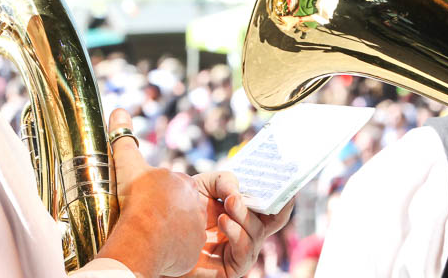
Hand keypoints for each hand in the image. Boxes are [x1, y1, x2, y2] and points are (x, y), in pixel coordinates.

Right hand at [97, 109, 205, 276]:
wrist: (143, 233)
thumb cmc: (137, 199)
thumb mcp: (128, 165)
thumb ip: (124, 138)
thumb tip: (118, 111)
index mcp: (183, 184)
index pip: (173, 188)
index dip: (159, 195)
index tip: (147, 202)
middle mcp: (195, 205)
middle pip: (180, 209)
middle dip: (167, 214)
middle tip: (150, 220)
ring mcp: (196, 229)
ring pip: (182, 230)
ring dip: (170, 233)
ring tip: (153, 236)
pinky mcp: (193, 251)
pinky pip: (183, 252)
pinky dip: (171, 251)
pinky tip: (157, 251)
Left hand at [177, 171, 294, 277]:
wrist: (158, 235)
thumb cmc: (181, 210)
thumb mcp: (202, 185)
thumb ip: (223, 179)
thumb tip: (238, 190)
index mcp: (245, 214)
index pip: (273, 208)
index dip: (284, 197)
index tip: (288, 183)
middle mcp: (248, 233)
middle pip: (274, 219)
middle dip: (267, 203)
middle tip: (247, 191)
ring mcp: (242, 251)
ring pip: (257, 232)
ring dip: (244, 215)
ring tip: (228, 204)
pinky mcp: (234, 268)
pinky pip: (245, 250)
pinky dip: (236, 232)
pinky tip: (222, 221)